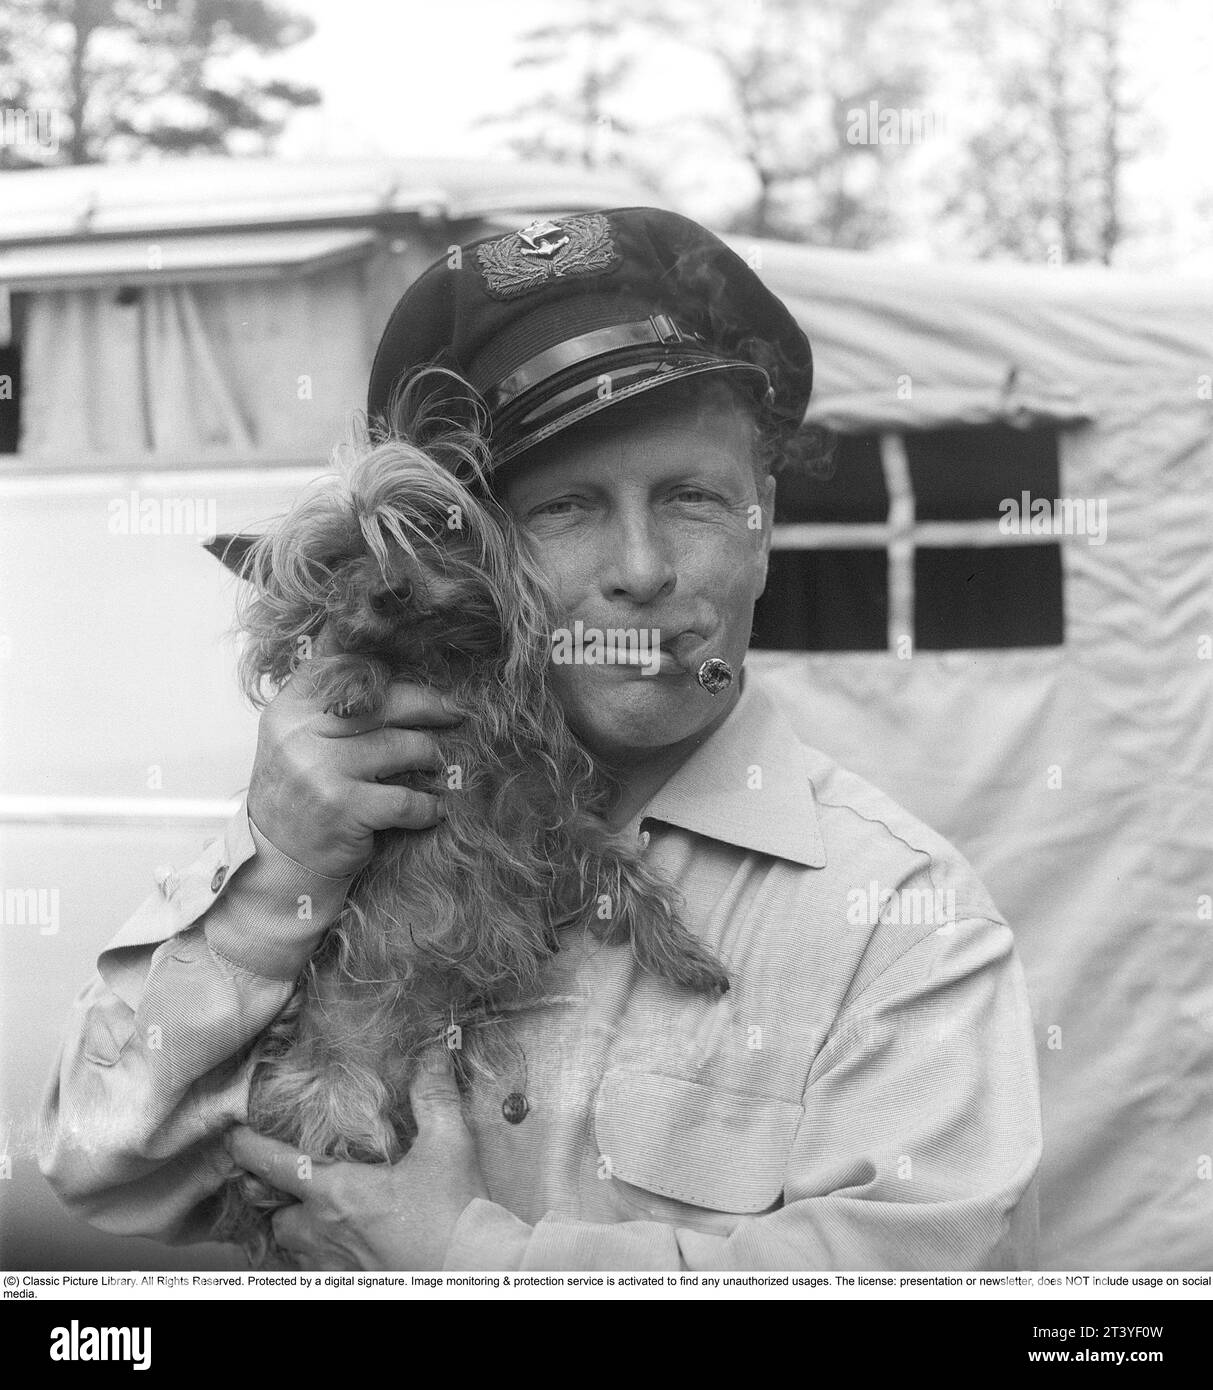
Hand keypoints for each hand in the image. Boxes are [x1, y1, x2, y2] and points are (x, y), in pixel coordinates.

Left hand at [225, 1047, 487, 1270]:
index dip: (249, 1149)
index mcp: (340, 1194)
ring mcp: (337, 1266)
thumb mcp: (449, 1145)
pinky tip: (340, 1244)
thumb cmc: (458, 1216)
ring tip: (315, 1211)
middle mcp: (326, 1234)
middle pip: (278, 1217)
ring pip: (294, 1249)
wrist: (477, 1272)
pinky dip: (316, 1257)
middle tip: (291, 1179)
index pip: (276, 1167)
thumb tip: (432, 1053)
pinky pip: (315, 1272)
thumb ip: (434, 1095)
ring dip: (297, 1229)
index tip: (235, 1136)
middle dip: (279, 1200)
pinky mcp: (354, 1285)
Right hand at [247, 630, 463, 877]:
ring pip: (401, 746)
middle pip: (385, 701)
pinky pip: (405, 799)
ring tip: (436, 763)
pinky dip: (427, 806)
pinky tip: (434, 808)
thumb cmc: (299, 792)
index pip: (346, 667)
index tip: (422, 678)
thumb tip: (395, 672)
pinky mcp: (344, 809)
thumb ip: (333, 704)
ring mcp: (322, 770)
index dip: (389, 668)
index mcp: (291, 708)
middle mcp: (302, 733)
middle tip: (453, 712)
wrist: (275, 857)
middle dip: (429, 705)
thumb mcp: (298, 737)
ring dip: (429, 755)